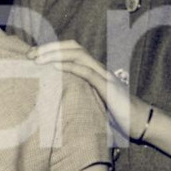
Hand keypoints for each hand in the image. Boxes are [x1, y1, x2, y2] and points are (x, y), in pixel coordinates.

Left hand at [27, 41, 148, 141]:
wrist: (141, 123)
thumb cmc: (117, 117)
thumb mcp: (93, 104)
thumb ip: (79, 98)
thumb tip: (55, 103)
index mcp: (94, 72)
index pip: (71, 52)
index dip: (52, 50)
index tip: (32, 56)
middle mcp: (98, 69)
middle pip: (73, 47)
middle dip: (50, 48)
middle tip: (29, 55)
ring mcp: (104, 76)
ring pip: (79, 55)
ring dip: (56, 54)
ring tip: (37, 59)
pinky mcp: (108, 87)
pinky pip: (87, 72)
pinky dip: (70, 67)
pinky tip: (55, 67)